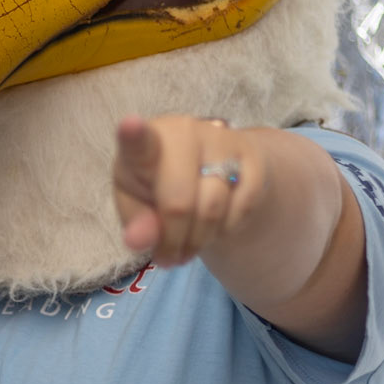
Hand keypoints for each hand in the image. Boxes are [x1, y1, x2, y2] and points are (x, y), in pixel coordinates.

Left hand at [113, 114, 266, 268]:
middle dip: (173, 241)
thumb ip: (136, 221)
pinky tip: (216, 226)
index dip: (133, 134)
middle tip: (169, 258)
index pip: (139, 142)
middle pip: (179, 204)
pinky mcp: (253, 157)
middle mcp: (184, 133)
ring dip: (199, 241)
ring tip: (188, 247)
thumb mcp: (138, 203)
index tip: (130, 125)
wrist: (214, 169)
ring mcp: (222, 141)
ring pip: (212, 210)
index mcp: (147, 143)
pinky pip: (242, 209)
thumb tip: (137, 241)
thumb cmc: (162, 185)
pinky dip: (227, 229)